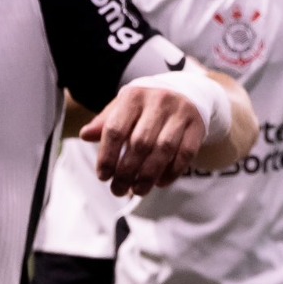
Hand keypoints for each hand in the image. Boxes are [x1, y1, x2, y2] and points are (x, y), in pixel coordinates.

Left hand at [82, 85, 205, 195]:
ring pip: (163, 151)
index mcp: (134, 96)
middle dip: (126, 172)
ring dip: (148, 177)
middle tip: (118, 190)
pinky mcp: (197, 126)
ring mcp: (180, 113)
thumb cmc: (145, 107)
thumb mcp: (123, 108)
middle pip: (140, 143)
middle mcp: (159, 101)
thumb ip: (105, 123)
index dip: (107, 156)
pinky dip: (171, 173)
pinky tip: (159, 183)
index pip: (116, 129)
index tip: (103, 176)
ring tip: (137, 191)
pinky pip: (184, 155)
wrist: (184, 93)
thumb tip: (85, 135)